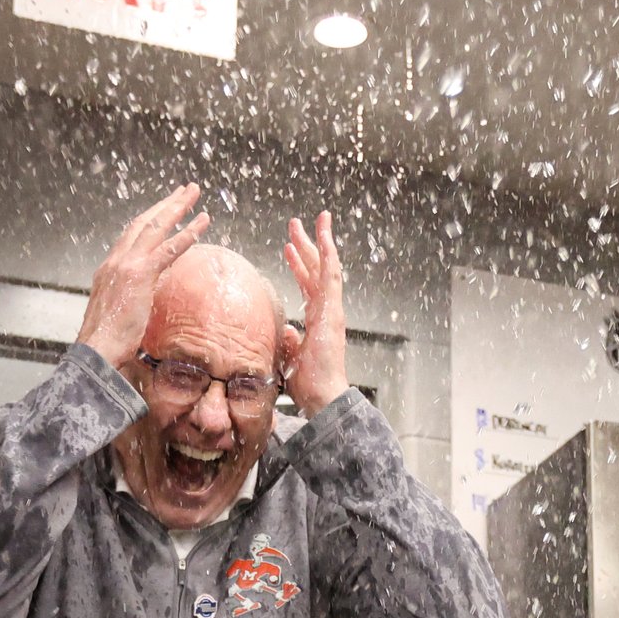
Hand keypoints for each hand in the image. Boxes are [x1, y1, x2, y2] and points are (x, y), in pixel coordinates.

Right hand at [75, 185, 210, 369]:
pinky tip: (202, 222)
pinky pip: (168, 249)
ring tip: (194, 192)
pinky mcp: (140, 275)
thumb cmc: (106, 343)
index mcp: (108, 269)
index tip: (163, 209)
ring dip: (177, 207)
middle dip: (165, 204)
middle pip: (143, 222)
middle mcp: (115, 260)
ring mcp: (126, 265)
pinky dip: (187, 233)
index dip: (149, 219)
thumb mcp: (117, 313)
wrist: (96, 351)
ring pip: (156, 227)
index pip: (131, 236)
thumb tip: (140, 304)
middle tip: (184, 189)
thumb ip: (129, 301)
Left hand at [279, 211, 348, 415]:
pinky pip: (331, 276)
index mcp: (318, 320)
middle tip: (295, 225)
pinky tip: (324, 235)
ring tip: (308, 221)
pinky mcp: (333, 311)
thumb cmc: (309, 384)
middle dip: (306, 246)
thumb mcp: (292, 358)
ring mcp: (332, 309)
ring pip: (325, 266)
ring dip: (316, 241)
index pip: (309, 285)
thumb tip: (285, 329)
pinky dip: (328, 253)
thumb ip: (289, 341)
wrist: (323, 396)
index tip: (289, 248)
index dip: (299, 265)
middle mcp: (327, 311)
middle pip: (316, 270)